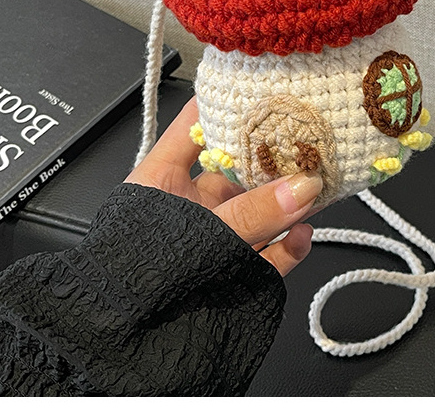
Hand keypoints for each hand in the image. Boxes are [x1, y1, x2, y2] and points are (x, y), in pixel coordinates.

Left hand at [124, 96, 320, 275]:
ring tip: (318, 187)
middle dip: (275, 160)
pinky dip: (288, 245)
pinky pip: (266, 254)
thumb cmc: (130, 276)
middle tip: (310, 142)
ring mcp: (213, 240)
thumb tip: (303, 187)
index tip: (263, 88)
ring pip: (259, 213)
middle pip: (240, 171)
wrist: (116, 346)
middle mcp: (191, 206)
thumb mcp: (196, 233)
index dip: (227, 104)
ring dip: (289, 203)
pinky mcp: (231, 274)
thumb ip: (251, 213)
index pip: (196, 127)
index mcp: (163, 179)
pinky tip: (302, 234)